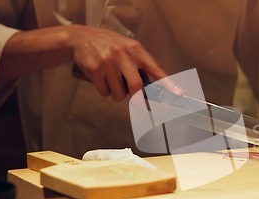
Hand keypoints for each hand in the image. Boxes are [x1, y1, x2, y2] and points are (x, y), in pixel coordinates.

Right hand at [67, 25, 181, 99]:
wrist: (80, 38)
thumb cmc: (108, 45)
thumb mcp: (127, 48)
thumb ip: (140, 65)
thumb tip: (153, 89)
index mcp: (136, 49)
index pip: (156, 68)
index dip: (168, 83)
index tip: (178, 93)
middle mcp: (123, 55)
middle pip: (136, 86)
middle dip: (136, 97)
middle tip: (135, 99)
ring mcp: (108, 62)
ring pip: (119, 93)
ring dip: (117, 93)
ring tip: (112, 79)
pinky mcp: (95, 70)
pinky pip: (105, 92)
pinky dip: (104, 90)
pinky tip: (101, 78)